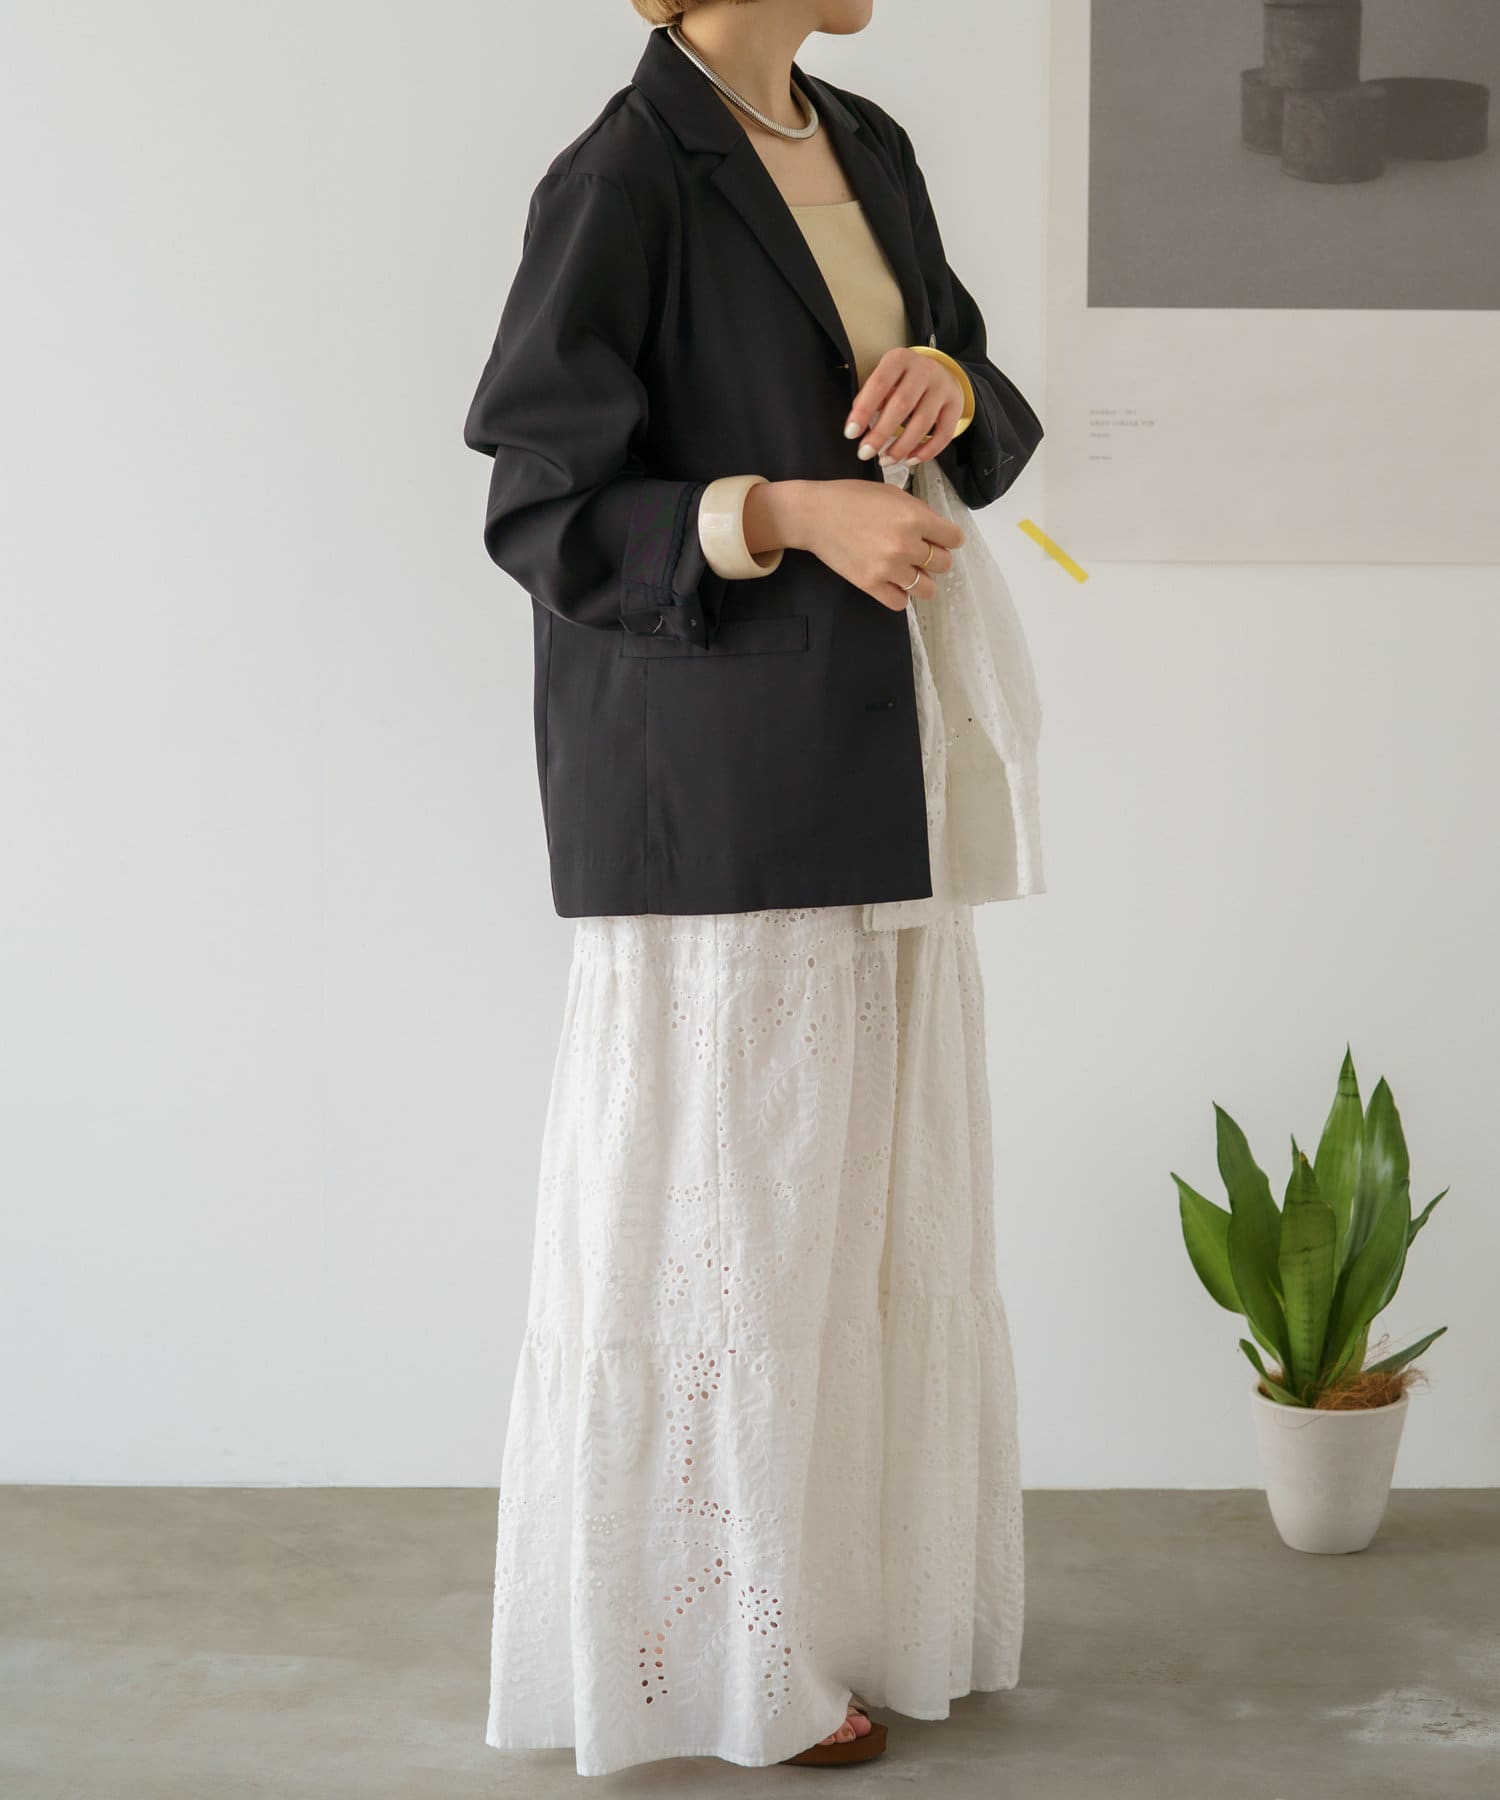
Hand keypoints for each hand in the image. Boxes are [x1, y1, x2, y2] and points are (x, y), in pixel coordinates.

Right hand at [764, 478, 964, 611]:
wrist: (815, 515)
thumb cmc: (851, 498)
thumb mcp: (892, 494)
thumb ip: (918, 512)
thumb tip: (936, 531)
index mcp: (915, 518)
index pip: (954, 539)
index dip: (948, 538)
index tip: (939, 539)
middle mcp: (906, 545)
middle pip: (943, 564)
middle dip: (934, 558)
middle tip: (919, 553)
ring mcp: (889, 568)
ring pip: (926, 588)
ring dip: (920, 580)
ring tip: (908, 571)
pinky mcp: (871, 585)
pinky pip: (900, 602)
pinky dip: (899, 595)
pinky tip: (892, 583)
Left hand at [844, 346, 966, 466]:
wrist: (940, 372)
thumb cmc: (903, 381)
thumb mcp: (885, 379)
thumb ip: (871, 397)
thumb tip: (858, 425)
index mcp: (899, 359)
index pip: (879, 384)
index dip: (863, 411)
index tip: (851, 433)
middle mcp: (923, 370)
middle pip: (902, 405)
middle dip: (881, 434)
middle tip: (865, 453)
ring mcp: (942, 387)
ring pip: (923, 423)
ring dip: (902, 447)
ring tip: (885, 460)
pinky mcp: (956, 405)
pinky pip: (943, 434)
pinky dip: (926, 451)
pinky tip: (909, 460)